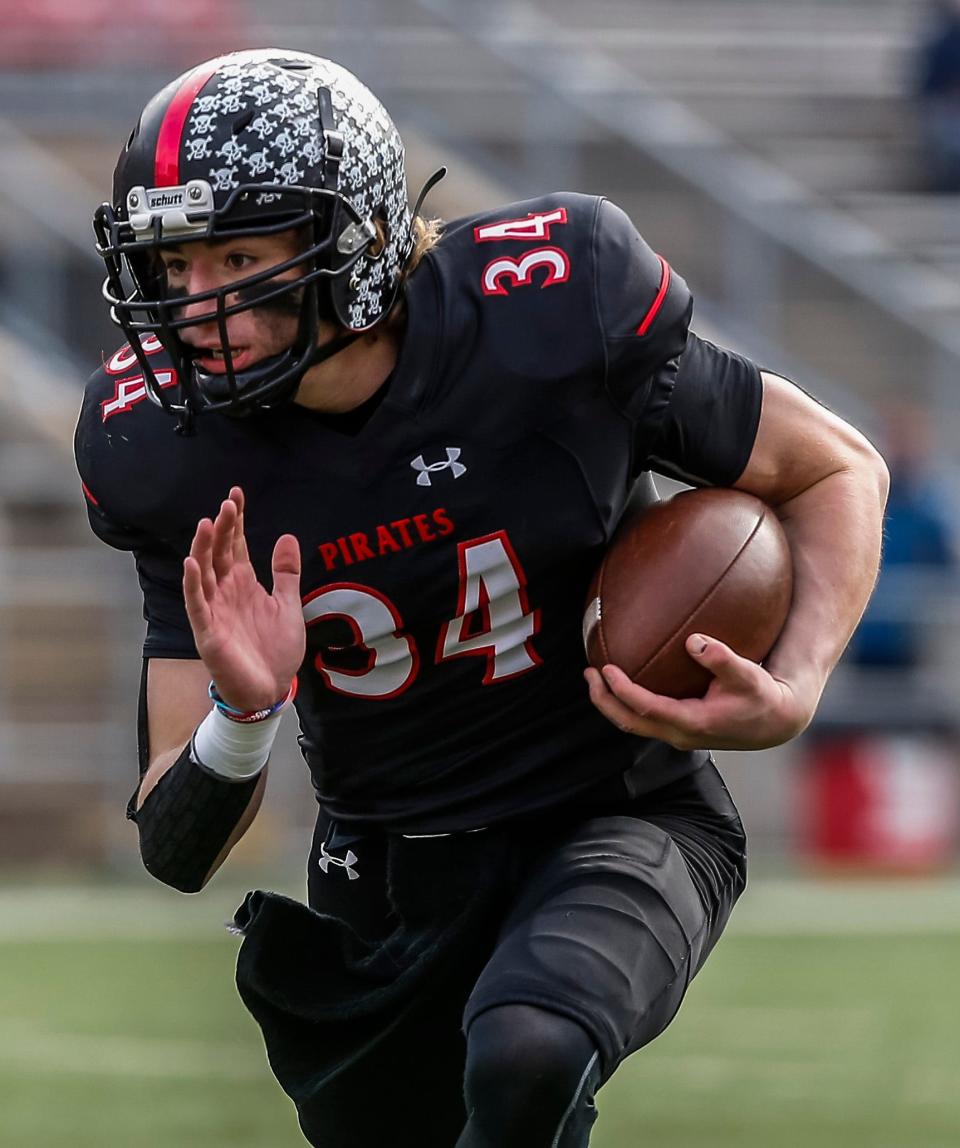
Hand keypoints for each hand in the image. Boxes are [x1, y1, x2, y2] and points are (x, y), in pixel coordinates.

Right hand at [183, 486, 304, 711]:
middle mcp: (225, 592)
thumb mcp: (288, 605)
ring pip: (203, 574)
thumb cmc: (276, 649)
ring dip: (203, 549)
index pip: (236, 545)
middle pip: (219, 554)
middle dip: (221, 529)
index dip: (236, 521)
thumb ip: (286, 573)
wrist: (271, 689)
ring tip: (207, 524)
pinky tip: (192, 564)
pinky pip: (197, 604)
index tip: (236, 494)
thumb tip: (287, 536)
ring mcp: (214, 610)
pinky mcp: (208, 632)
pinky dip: (193, 585)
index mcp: (244, 584)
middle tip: (226, 504)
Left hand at [584, 633, 813, 750]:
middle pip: (629, 723)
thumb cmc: (762, 696)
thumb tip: (694, 641)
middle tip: (588, 673)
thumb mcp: (748, 674)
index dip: (622, 691)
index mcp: (693, 722)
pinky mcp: (680, 729)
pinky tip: (623, 680)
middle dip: (603, 700)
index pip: (646, 709)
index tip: (606, 669)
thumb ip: (722, 658)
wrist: (776, 722)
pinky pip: (645, 718)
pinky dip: (628, 702)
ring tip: (595, 677)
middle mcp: (680, 734)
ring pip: (634, 724)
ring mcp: (678, 735)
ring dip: (611, 703)